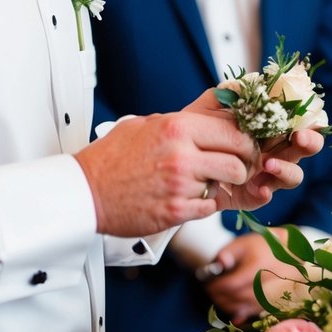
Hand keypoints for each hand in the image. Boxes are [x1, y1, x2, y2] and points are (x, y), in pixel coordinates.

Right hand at [75, 106, 259, 236]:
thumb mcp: (145, 124)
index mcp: (178, 128)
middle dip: (241, 167)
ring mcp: (180, 185)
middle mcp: (182, 155)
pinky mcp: (176, 211)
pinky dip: (203, 205)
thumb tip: (207, 120)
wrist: (86, 191)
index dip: (245, 142)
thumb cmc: (111, 158)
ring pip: (224, 186)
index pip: (234, 133)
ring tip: (201, 182)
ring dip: (218, 186)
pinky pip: (208, 209)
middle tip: (235, 169)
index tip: (244, 148)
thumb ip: (179, 123)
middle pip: (238, 162)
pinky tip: (188, 197)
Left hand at [184, 94, 320, 210]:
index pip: (300, 124)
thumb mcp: (209, 108)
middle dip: (308, 143)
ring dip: (286, 169)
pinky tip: (260, 188)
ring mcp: (264, 175)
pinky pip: (263, 198)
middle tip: (299, 137)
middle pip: (304, 150)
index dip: (311, 122)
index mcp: (271, 129)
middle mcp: (274, 152)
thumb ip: (229, 94)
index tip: (311, 118)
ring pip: (291, 177)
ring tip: (268, 163)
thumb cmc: (198, 130)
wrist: (174, 158)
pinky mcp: (248, 195)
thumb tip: (252, 81)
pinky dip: (265, 194)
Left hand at [204, 231, 292, 324]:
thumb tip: (218, 264)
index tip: (207, 284)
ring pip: (245, 308)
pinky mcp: (277, 303)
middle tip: (211, 292)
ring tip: (220, 298)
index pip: (231, 284)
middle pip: (237, 298)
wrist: (294, 254)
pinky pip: (255, 313)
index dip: (215, 287)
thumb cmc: (265, 247)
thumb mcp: (245, 242)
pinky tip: (233, 309)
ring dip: (228, 306)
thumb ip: (228, 252)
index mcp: (258, 266)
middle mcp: (268, 283)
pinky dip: (241, 313)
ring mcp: (274, 295)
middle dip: (219, 297)